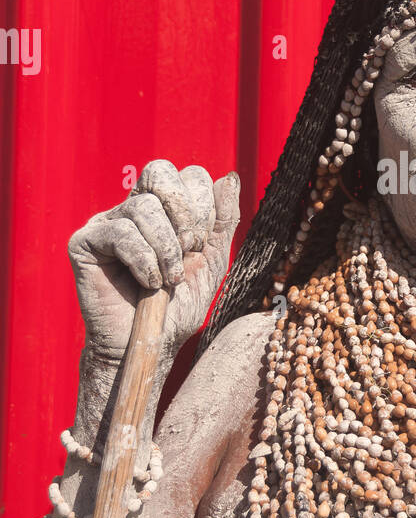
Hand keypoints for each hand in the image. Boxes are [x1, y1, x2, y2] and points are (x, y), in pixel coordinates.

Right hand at [68, 161, 240, 361]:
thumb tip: (229, 177)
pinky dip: (144, 261)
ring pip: (144, 206)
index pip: (188, 175)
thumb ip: (222, 220)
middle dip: (185, 215)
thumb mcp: (212, 259)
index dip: (203, 205)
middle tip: (187, 251)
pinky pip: (120, 233)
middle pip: (160, 172)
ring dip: (166, 249)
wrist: (151, 344)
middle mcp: (132, 208)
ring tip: (168, 279)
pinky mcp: (84, 242)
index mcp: (164, 208)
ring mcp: (106, 222)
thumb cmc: (179, 305)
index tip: (200, 244)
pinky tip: (148, 284)